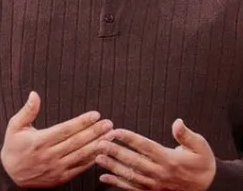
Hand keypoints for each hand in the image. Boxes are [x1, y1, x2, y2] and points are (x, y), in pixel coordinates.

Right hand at [0, 91, 114, 187]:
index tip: (95, 114)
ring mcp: (56, 168)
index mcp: (40, 141)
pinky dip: (92, 160)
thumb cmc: (13, 147)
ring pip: (81, 155)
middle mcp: (50, 155)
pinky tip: (102, 152)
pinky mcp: (60, 178)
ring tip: (110, 136)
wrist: (10, 176)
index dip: (82, 122)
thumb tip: (34, 94)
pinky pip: (79, 168)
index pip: (66, 130)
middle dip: (95, 132)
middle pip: (77, 142)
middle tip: (109, 123)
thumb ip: (27, 111)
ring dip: (97, 145)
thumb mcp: (15, 126)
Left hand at [95, 118, 215, 190]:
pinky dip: (117, 183)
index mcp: (169, 159)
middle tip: (100, 143)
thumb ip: (186, 135)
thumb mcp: (200, 145)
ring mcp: (155, 184)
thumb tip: (178, 122)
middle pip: (134, 161)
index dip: (129, 138)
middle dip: (115, 152)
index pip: (145, 146)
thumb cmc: (202, 162)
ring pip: (130, 175)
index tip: (115, 131)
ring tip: (97, 158)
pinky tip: (104, 177)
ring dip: (112, 167)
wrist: (209, 186)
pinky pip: (132, 188)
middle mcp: (160, 173)